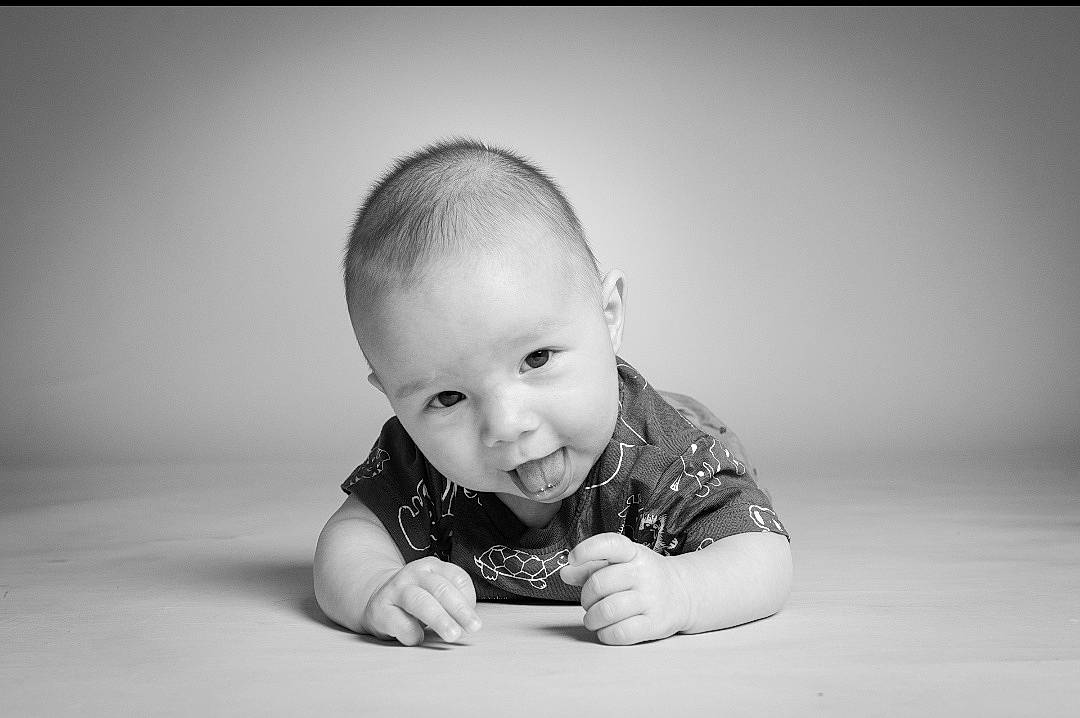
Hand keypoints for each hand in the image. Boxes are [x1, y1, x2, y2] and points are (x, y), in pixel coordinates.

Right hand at [362, 556, 481, 645]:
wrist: (377, 599)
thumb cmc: (416, 599)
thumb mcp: (435, 591)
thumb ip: (452, 601)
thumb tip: (467, 622)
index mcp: (432, 566)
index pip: (457, 577)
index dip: (469, 598)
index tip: (474, 619)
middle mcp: (414, 574)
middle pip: (441, 589)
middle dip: (460, 609)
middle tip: (474, 627)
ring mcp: (396, 590)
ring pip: (420, 602)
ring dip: (440, 619)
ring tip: (452, 634)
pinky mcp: (380, 610)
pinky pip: (400, 623)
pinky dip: (413, 633)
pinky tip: (418, 638)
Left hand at [559, 533, 691, 645]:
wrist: (684, 594)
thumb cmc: (643, 577)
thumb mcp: (620, 564)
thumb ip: (591, 566)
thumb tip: (565, 572)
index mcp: (634, 553)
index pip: (610, 544)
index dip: (587, 550)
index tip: (572, 559)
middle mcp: (644, 573)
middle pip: (599, 584)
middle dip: (586, 597)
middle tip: (589, 602)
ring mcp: (652, 599)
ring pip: (607, 611)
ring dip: (592, 619)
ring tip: (594, 619)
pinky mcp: (656, 624)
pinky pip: (620, 633)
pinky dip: (606, 634)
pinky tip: (607, 630)